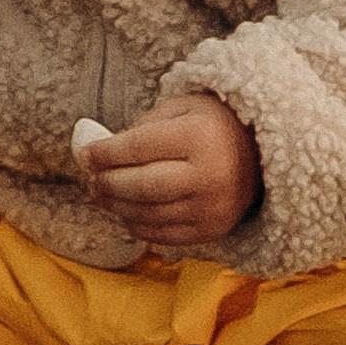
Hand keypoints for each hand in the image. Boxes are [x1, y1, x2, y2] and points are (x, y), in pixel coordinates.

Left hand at [74, 95, 260, 247]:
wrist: (260, 154)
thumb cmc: (209, 125)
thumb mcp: (179, 109)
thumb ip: (140, 128)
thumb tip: (98, 151)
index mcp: (199, 136)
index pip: (139, 148)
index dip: (106, 153)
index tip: (85, 156)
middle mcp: (209, 175)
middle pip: (142, 186)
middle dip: (109, 184)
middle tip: (91, 181)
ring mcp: (212, 207)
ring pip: (150, 214)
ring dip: (118, 207)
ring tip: (102, 195)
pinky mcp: (213, 230)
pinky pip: (165, 235)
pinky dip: (138, 226)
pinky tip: (125, 213)